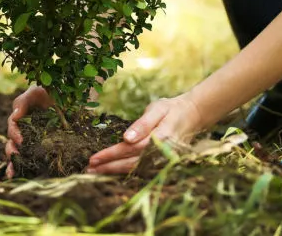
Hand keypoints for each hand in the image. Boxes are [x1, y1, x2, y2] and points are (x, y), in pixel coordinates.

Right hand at [4, 85, 54, 177]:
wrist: (68, 97)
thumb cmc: (49, 93)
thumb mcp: (35, 92)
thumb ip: (23, 102)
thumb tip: (15, 116)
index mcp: (21, 119)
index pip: (12, 128)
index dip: (14, 134)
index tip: (21, 140)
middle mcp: (25, 132)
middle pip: (12, 144)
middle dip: (11, 153)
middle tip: (15, 157)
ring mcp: (35, 141)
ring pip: (20, 154)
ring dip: (14, 164)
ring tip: (13, 173)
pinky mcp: (46, 148)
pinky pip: (36, 159)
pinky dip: (29, 169)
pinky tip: (24, 177)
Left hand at [86, 93, 203, 174]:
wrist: (193, 116)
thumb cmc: (171, 110)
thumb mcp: (157, 109)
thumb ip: (142, 124)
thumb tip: (126, 138)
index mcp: (159, 139)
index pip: (129, 150)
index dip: (110, 156)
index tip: (93, 159)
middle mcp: (161, 154)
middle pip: (131, 164)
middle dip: (108, 168)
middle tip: (88, 169)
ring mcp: (163, 161)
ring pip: (136, 170)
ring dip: (115, 172)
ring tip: (96, 172)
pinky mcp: (162, 163)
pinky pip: (142, 170)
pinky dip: (126, 172)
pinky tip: (112, 172)